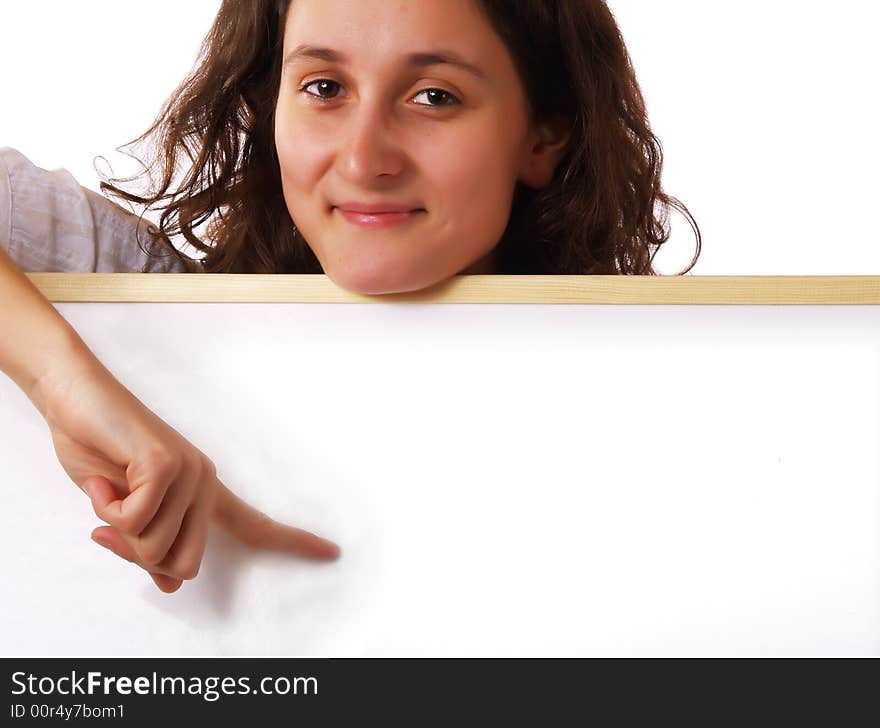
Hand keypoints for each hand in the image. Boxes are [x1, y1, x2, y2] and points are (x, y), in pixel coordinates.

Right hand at [36, 355, 338, 592]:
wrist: (73, 395)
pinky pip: (134, 522)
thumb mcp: (120, 512)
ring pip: (152, 548)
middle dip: (138, 557)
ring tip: (109, 487)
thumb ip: (149, 543)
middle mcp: (205, 482)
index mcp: (203, 493)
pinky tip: (104, 478)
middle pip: (184, 565)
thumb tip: (171, 584)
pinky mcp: (167, 464)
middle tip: (112, 524)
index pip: (254, 525)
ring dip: (116, 529)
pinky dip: (106, 509)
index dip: (292, 542)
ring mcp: (190, 471)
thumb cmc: (97, 450)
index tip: (332, 552)